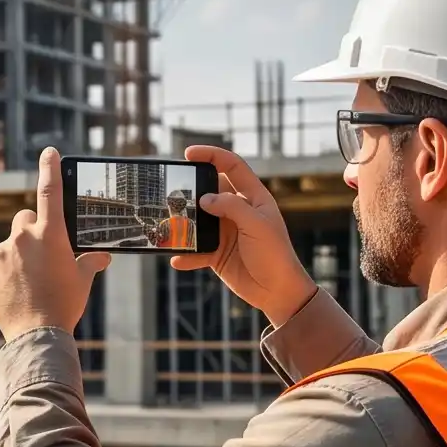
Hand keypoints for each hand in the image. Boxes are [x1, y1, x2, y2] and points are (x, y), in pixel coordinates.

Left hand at [0, 149, 111, 341]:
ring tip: (35, 280)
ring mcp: (3, 252)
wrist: (36, 334)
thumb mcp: (83, 280)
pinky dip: (10, 269)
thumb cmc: (64, 304)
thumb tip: (103, 256)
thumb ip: (91, 261)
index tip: (49, 152)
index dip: (50, 167)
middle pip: (26, 218)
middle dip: (34, 228)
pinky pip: (1, 261)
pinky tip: (21, 289)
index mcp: (50, 233)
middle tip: (46, 253)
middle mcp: (23, 237)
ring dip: (22, 252)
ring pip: (13, 242)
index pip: (49, 190)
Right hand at [168, 144, 317, 324]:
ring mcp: (226, 231)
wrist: (278, 292)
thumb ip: (231, 207)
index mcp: (253, 197)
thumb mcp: (257, 225)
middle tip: (171, 192)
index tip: (188, 154)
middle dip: (190, 191)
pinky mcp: (217, 252)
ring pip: (198, 220)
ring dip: (184, 223)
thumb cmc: (275, 255)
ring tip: (168, 224)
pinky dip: (186, 254)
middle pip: (209, 192)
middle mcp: (238, 211)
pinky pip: (196, 249)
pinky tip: (177, 258)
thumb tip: (204, 198)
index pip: (231, 166)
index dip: (211, 155)